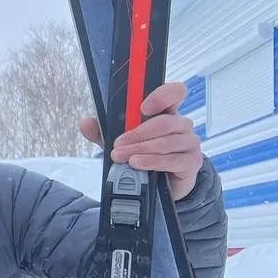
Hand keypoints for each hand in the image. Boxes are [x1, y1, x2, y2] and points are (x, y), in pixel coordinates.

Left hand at [80, 81, 203, 199]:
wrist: (158, 184)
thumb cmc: (142, 154)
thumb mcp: (120, 141)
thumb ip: (102, 131)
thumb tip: (85, 122)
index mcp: (166, 112)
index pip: (174, 93)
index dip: (161, 96)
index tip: (142, 107)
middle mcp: (181, 125)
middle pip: (166, 121)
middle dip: (138, 133)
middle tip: (118, 144)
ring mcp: (189, 143)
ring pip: (168, 141)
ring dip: (142, 149)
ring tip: (123, 157)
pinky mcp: (191, 162)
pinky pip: (174, 160)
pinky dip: (153, 162)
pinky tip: (138, 163)